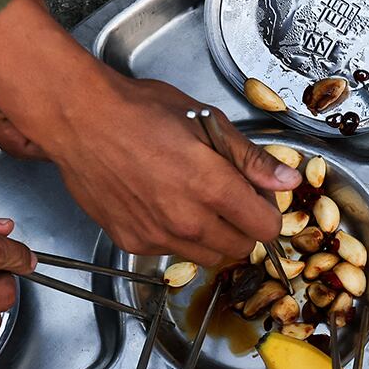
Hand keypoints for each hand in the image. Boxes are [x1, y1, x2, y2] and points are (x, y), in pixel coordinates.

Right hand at [0, 0, 295, 264]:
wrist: (80, 120)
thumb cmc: (139, 111)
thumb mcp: (206, 121)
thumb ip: (250, 158)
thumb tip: (288, 181)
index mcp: (213, 187)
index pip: (266, 228)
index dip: (268, 211)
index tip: (257, 197)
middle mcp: (187, 221)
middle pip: (241, 249)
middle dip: (242, 226)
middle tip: (227, 196)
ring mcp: (158, 236)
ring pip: (208, 256)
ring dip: (212, 236)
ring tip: (193, 199)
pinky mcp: (132, 242)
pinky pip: (170, 252)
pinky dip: (175, 236)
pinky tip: (161, 203)